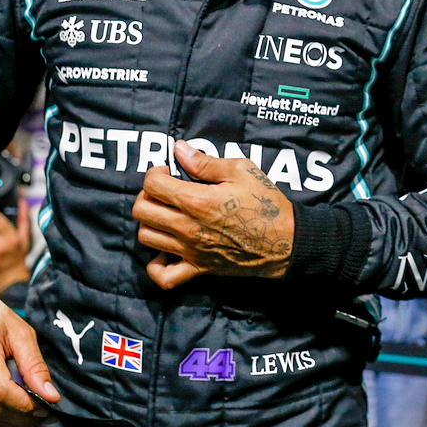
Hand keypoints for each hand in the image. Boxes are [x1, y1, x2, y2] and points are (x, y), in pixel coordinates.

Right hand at [0, 273, 56, 426]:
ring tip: (28, 414)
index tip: (46, 408)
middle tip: (43, 414)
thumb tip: (50, 396)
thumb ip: (35, 365)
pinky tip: (7, 413)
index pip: (1, 391)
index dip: (25, 405)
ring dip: (8, 422)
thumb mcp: (20, 332)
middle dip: (22, 417)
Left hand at [132, 140, 294, 288]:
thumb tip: (179, 149)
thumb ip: (206, 161)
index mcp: (197, 201)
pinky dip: (156, 266)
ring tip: (166, 215)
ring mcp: (190, 251)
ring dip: (150, 222)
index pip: (152, 184)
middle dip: (147, 194)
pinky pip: (164, 277)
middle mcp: (188, 227)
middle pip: (141, 210)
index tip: (169, 171)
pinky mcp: (198, 269)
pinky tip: (165, 251)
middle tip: (165, 191)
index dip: (155, 172)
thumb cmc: (266, 203)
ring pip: (146, 238)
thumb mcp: (242, 171)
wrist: (285, 241)